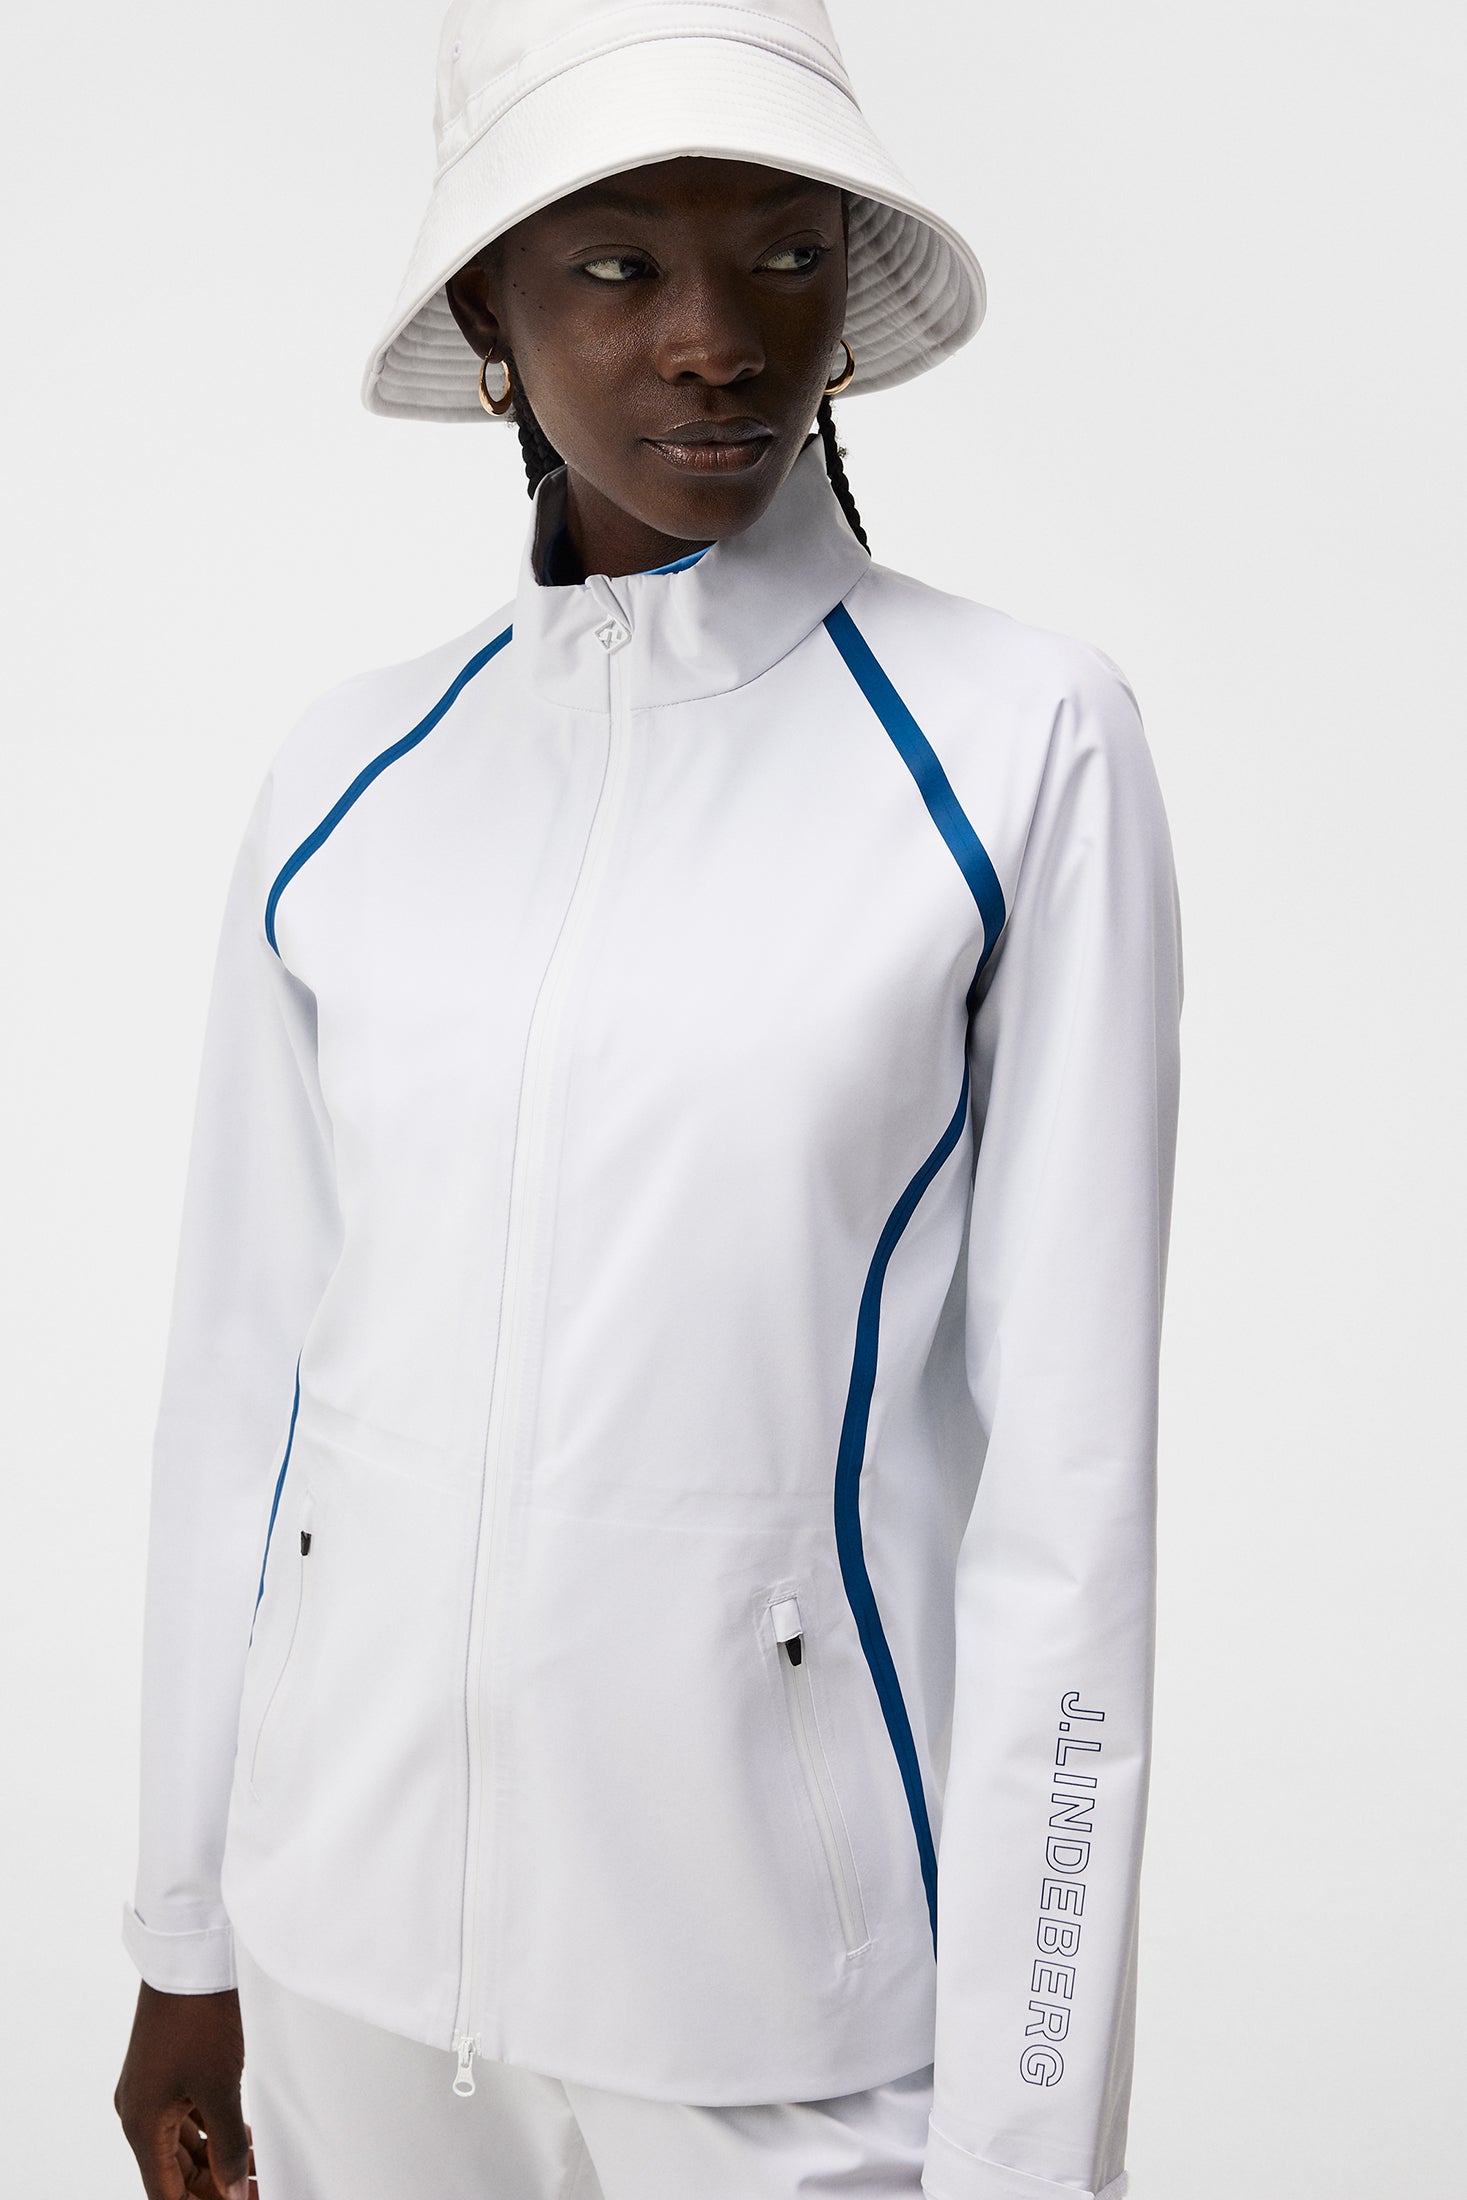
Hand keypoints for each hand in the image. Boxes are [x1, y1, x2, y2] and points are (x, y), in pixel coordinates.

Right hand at [115, 1981, 257, 2198]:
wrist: (190, 1957)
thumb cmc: (196, 2017)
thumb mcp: (220, 2088)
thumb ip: (229, 2147)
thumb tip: (233, 2191)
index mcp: (142, 2125)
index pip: (166, 2193)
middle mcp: (140, 2113)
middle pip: (175, 2173)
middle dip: (214, 2187)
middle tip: (253, 2192)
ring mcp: (154, 2091)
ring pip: (186, 2146)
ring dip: (219, 2161)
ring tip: (257, 2172)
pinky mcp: (169, 2073)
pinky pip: (190, 2119)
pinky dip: (216, 2133)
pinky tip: (245, 2141)